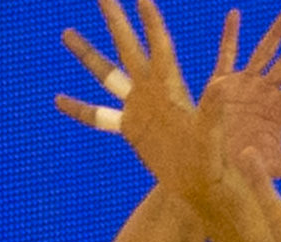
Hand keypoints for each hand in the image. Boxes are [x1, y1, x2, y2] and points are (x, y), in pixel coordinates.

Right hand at [52, 0, 224, 197]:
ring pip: (106, 74)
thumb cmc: (209, 156)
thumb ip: (212, 107)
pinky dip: (78, 108)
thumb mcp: (210, 131)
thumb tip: (221, 85)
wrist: (198, 180)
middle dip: (115, 20)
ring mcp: (137, 106)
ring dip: (87, 54)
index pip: (159, 45)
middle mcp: (151, 89)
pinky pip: (98, 115)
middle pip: (127, 46)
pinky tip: (58, 99)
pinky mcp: (129, 127)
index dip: (150, 21)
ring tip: (66, 33)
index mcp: (170, 86)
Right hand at [191, 9, 280, 182]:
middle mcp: (266, 93)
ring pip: (263, 53)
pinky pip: (226, 56)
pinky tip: (235, 15)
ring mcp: (245, 85)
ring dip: (276, 33)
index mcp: (280, 110)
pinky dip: (230, 35)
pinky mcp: (222, 84)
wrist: (213, 166)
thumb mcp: (276, 164)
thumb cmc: (247, 166)